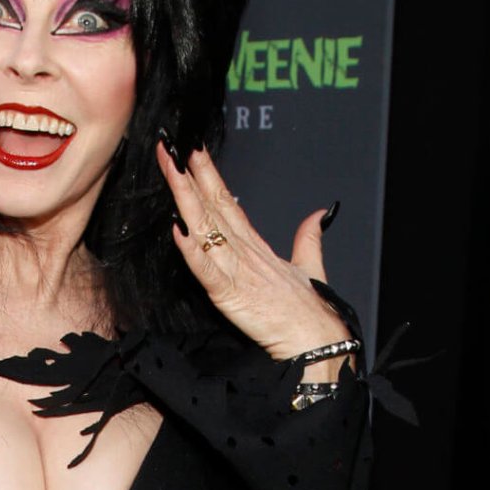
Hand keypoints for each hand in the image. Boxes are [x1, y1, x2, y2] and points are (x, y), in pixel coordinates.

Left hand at [156, 140, 349, 370]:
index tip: (192, 151)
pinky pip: (205, 269)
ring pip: (205, 228)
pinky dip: (191, 250)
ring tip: (171, 171)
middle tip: (172, 147)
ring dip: (185, 199)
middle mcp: (244, 252)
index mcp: (256, 246)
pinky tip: (177, 229)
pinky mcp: (229, 295)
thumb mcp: (309, 267)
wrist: (317, 341)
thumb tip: (318, 214)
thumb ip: (309, 237)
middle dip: (189, 175)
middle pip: (212, 206)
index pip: (226, 201)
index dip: (208, 175)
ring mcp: (236, 270)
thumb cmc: (310, 310)